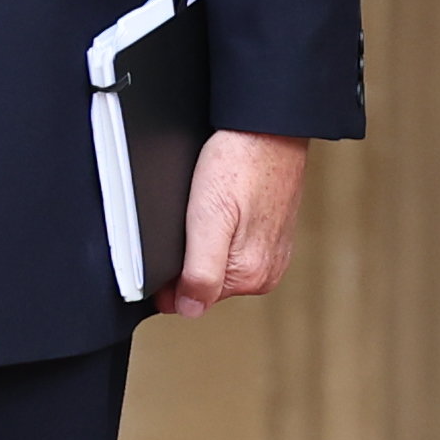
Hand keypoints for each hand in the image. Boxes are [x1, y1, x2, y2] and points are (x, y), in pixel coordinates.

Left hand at [157, 130, 307, 317]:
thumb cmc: (238, 164)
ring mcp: (271, 254)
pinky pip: (233, 245)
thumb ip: (200, 272)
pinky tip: (220, 205)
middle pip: (204, 281)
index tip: (168, 244)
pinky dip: (219, 230)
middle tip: (190, 217)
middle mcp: (265, 272)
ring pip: (218, 262)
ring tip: (207, 207)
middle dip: (188, 257)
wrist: (268, 129)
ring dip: (203, 242)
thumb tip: (188, 310)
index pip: (191, 298)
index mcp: (249, 276)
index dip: (169, 277)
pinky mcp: (271, 235)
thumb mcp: (207, 219)